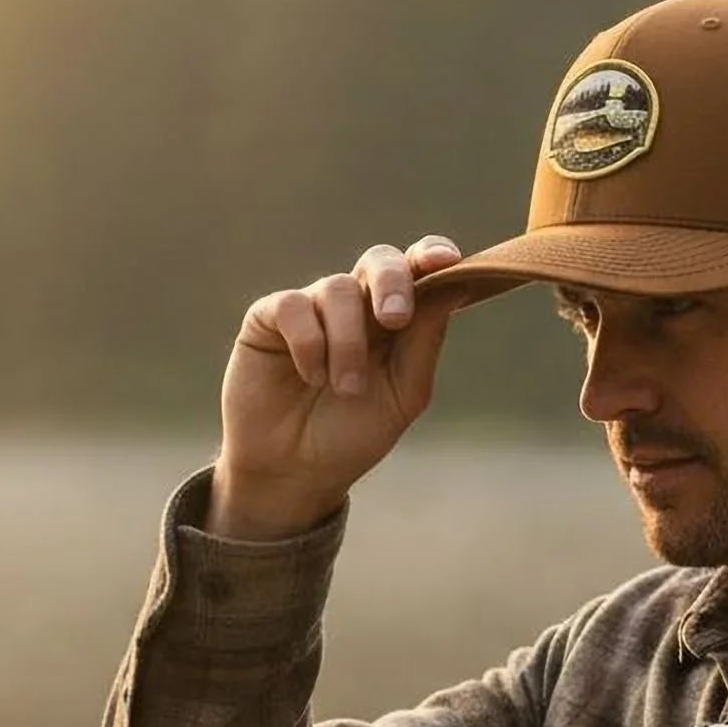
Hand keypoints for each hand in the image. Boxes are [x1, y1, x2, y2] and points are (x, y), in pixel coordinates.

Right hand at [211, 237, 464, 538]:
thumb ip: (425, 341)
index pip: (418, 269)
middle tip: (394, 320)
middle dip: (391, 283)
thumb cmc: (351, 435)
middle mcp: (356, 305)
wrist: (293, 472)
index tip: (447, 261)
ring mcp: (312, 307)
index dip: (431, 254)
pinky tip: (310, 376)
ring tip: (344, 388)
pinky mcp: (269, 317)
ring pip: (338, 289)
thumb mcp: (403, 395)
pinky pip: (293, 306)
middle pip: (379, 261)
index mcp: (394, 319)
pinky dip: (308, 343)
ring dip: (347, 342)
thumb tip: (458, 284)